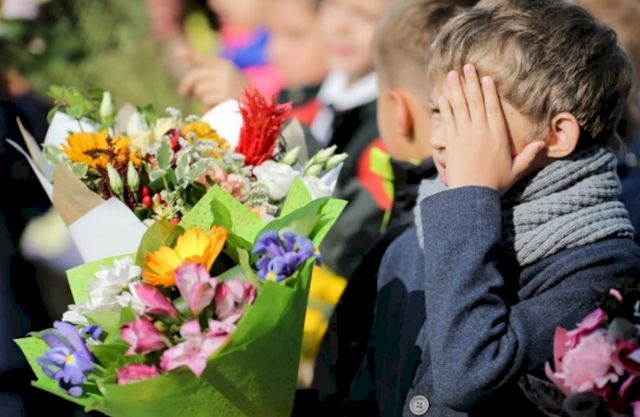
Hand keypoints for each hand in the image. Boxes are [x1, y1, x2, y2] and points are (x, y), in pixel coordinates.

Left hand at [178, 49, 247, 108]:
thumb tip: (188, 86)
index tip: (177, 52)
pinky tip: (218, 107)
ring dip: (202, 98)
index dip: (190, 55)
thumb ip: (210, 78)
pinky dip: (207, 106)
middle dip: (187, 85)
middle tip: (184, 94)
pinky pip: (205, 99)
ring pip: (199, 89)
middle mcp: (225, 70)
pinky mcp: (224, 94)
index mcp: (225, 65)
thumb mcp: (228, 82)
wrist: (258, 108)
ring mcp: (225, 81)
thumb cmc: (240, 97)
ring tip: (215, 101)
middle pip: (195, 76)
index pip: (203, 59)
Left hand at [438, 64, 544, 193]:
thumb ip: (529, 155)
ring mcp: (465, 135)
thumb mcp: (516, 170)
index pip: (493, 108)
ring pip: (460, 107)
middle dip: (471, 82)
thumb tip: (544, 144)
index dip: (489, 92)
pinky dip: (445, 107)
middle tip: (466, 66)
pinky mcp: (451, 142)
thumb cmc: (495, 184)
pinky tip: (442, 96)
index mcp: (498, 136)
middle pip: (475, 101)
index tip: (485, 77)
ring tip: (452, 74)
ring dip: (456, 89)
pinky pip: (448, 120)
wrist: (472, 195)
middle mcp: (481, 131)